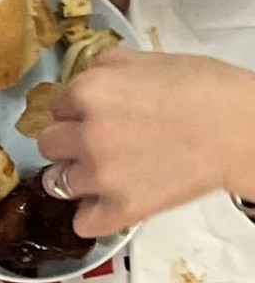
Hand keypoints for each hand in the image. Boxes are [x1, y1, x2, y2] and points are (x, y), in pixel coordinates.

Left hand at [36, 47, 254, 233]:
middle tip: (95, 143)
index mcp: (90, 92)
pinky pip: (83, 222)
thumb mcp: (151, 59)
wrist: (240, 129)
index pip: (56, 106)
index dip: (75, 111)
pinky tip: (109, 203)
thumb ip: (109, 67)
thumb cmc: (204, 88)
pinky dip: (93, 216)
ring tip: (103, 174)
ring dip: (75, 179)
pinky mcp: (121, 209)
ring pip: (57, 184)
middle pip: (48, 145)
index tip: (93, 116)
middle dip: (67, 143)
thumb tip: (88, 75)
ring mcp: (100, 176)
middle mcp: (85, 134)